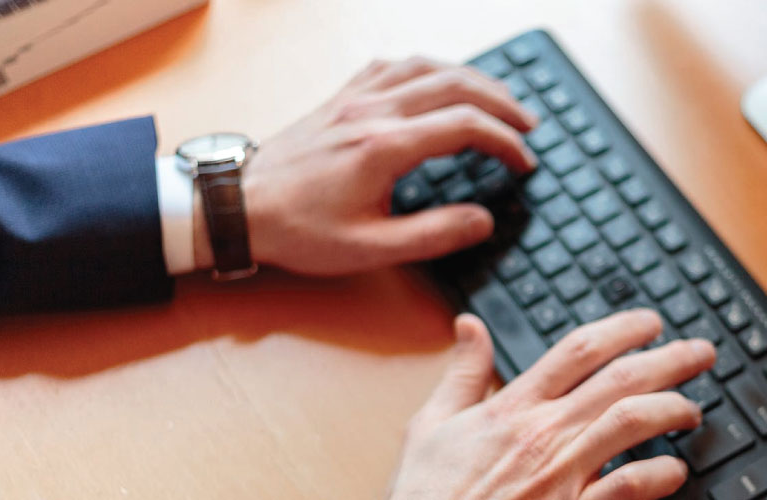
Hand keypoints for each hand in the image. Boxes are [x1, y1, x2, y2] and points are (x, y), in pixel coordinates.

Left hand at [191, 57, 539, 273]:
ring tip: (497, 98)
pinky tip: (436, 79)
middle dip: (501, 102)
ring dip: (470, 77)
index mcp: (384, 147)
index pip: (464, 126)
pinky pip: (392, 65)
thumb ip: (433, 234)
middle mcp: (373, 112)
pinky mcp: (341, 99)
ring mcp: (355, 99)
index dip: (505, 141)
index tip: (524, 162)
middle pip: (455, 84)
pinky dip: (426, 67)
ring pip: (426, 66)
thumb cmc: (298, 230)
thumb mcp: (370, 248)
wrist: (238, 206)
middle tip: (527, 125)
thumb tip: (481, 220)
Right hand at [388, 309, 715, 499]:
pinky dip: (659, 474)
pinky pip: (628, 487)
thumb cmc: (428, 498)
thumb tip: (469, 325)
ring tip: (694, 408)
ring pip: (632, 422)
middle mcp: (543, 434)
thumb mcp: (430, 426)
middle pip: (620, 378)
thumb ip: (460, 373)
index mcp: (511, 408)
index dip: (623, 328)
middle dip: (670, 358)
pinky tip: (675, 469)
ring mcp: (562, 474)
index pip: (578, 350)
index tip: (651, 322)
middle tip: (701, 352)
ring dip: (673, 408)